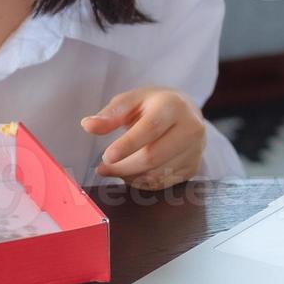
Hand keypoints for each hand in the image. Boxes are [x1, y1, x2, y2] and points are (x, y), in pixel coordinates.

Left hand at [81, 87, 206, 189]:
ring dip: (130, 177)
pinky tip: (131, 174)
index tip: (107, 156)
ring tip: (114, 169)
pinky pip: (163, 183)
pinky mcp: (193, 167)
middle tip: (102, 168)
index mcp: (174, 105)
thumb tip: (88, 125)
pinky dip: (142, 182)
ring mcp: (195, 150)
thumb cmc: (153, 105)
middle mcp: (190, 128)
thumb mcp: (131, 100)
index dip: (128, 145)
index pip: (151, 128)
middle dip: (124, 166)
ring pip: (158, 174)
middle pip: (154, 156)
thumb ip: (110, 114)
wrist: (185, 111)